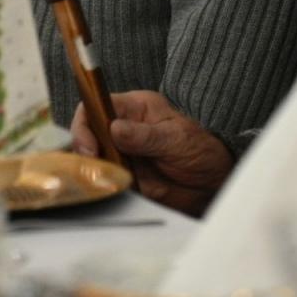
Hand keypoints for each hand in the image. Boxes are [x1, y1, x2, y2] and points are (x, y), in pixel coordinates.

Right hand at [71, 90, 233, 216]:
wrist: (213, 183)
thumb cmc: (200, 151)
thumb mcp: (176, 139)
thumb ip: (146, 135)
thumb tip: (115, 129)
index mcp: (133, 108)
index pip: (96, 105)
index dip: (85, 124)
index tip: (90, 147)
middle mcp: (121, 128)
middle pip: (86, 133)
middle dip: (83, 152)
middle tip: (93, 169)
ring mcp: (119, 153)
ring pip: (90, 158)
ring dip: (91, 171)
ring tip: (104, 182)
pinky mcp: (121, 176)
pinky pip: (102, 180)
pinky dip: (100, 187)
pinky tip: (108, 192)